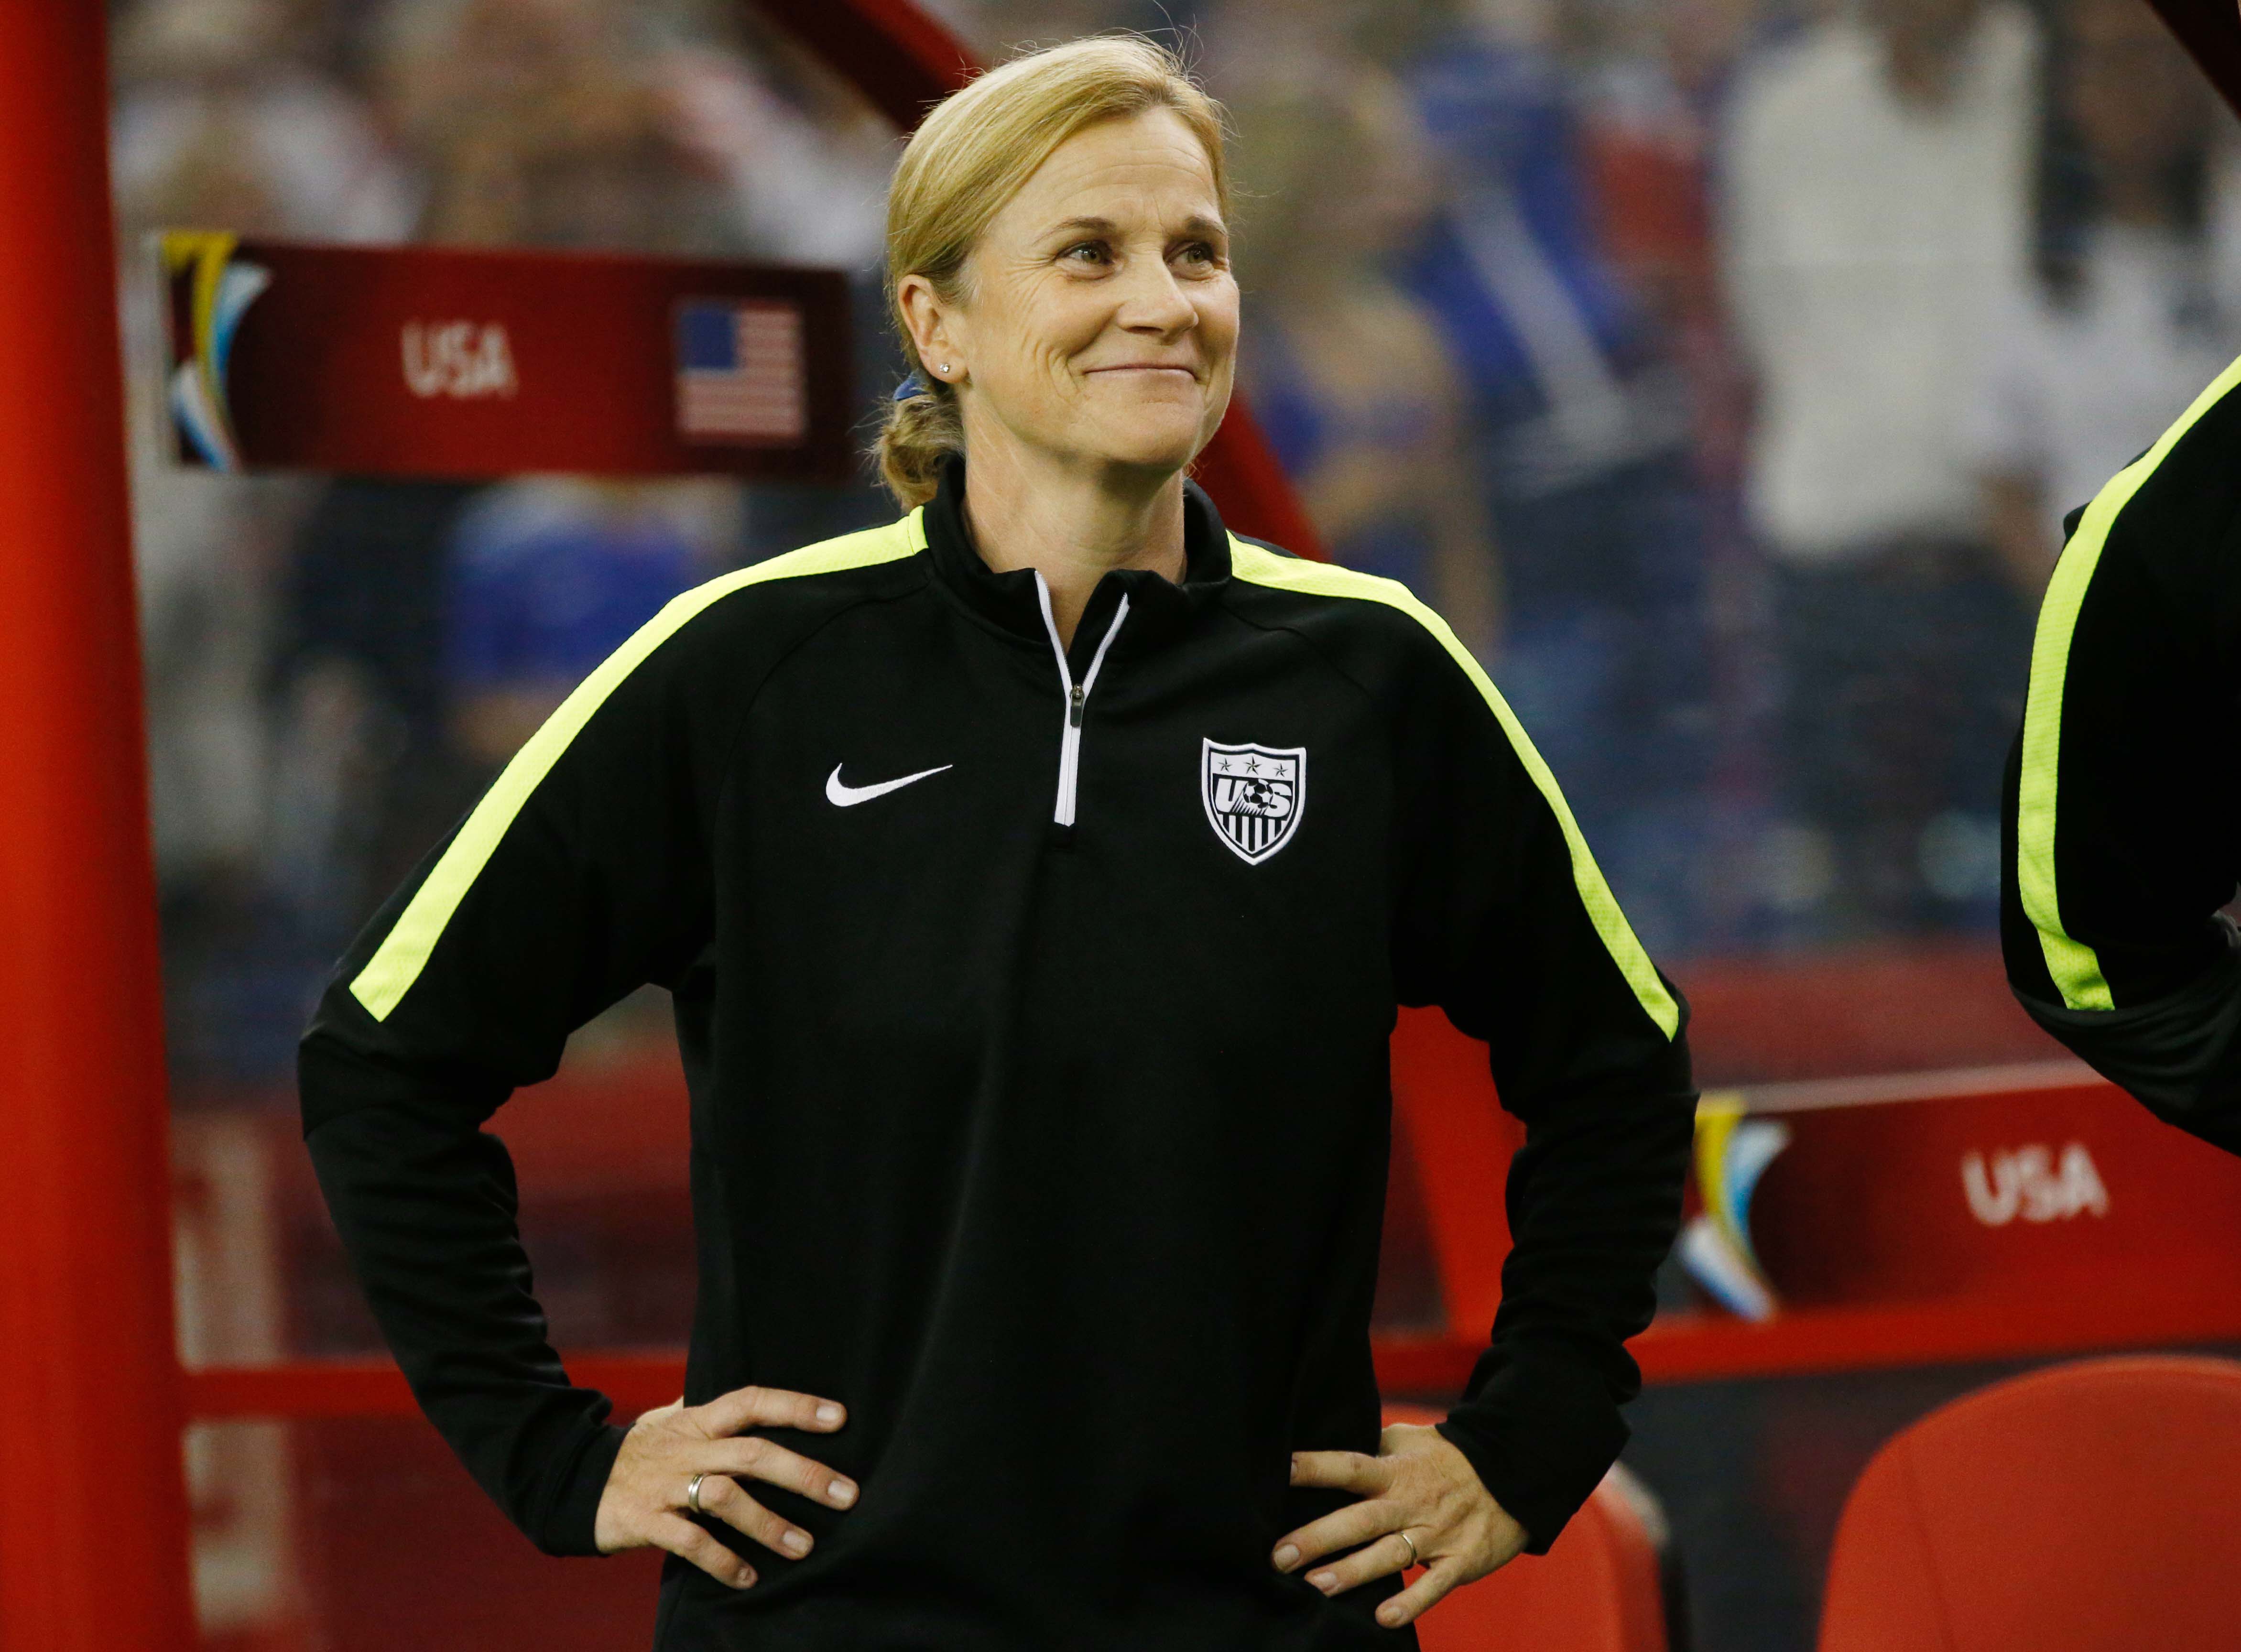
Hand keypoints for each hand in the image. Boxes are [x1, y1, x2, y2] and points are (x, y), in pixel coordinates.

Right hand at [594, 1384, 857, 1589]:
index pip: (752, 1401)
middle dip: (802, 1473)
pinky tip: (748, 1578)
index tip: (840, 1419)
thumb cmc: (635, 1451)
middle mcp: (687, 1447)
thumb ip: (706, 1408)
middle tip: (846, 1494)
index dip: (795, 1406)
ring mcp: (666, 1484)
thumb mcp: (667, 1419)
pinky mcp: (646, 1520)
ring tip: (805, 1546)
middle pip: (752, 1452)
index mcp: (697, 1420)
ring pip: (725, 1497)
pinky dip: (722, 1561)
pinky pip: (690, 1542)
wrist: (572, 1480)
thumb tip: (746, 1398)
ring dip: (768, 1524)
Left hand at [1273, 1421, 1528, 1628]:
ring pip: (1390, 1555)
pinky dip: (1411, 1602)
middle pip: (1360, 1519)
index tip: (1278, 1471)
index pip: (1349, 1466)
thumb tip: (1327, 1439)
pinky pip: (1434, 1586)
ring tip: (1315, 1588)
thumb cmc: (1448, 1459)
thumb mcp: (1409, 1441)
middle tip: (1279, 1556)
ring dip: (1352, 1572)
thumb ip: (1371, 1448)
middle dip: (1319, 1538)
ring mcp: (1436, 1534)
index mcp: (1395, 1471)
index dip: (1315, 1467)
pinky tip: (1384, 1618)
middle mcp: (1410, 1503)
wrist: (1513, 1475)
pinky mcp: (1460, 1561)